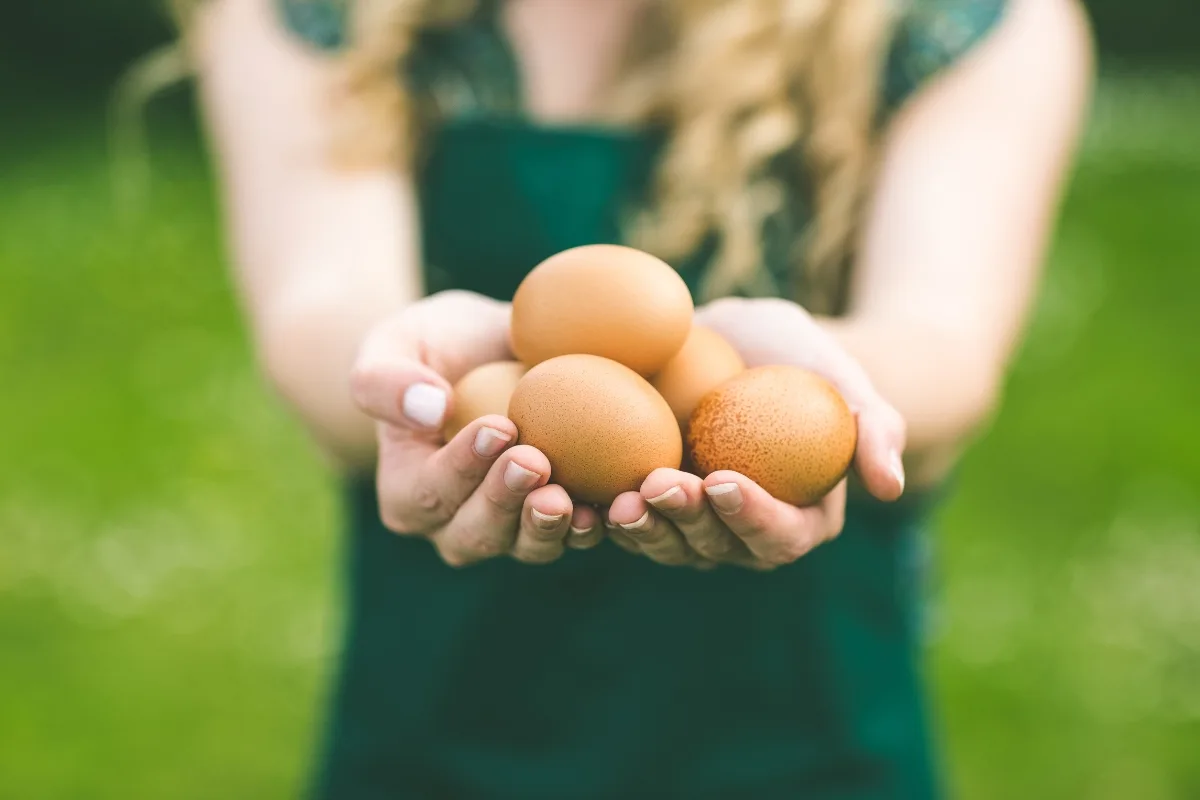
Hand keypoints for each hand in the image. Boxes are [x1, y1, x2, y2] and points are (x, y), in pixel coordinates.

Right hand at [350, 291, 602, 566]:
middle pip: (477, 532)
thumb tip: (430, 409)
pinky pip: (575, 534)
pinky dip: (595, 524)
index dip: (462, 467)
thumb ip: (386, 379)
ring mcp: (511, 530)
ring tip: (570, 497)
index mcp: (407, 494)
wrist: (495, 351)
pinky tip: (614, 502)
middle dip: (505, 502)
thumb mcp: (396, 342)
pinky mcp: (559, 520)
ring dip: (549, 526)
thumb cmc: (436, 344)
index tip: (499, 426)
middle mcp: (455, 526)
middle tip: (535, 461)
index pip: (429, 491)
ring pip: (527, 545)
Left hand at [604, 297, 905, 569]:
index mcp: (799, 518)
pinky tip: (583, 493)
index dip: (751, 517)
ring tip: (621, 497)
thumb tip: (890, 488)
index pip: (779, 535)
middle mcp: (744, 534)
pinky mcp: (650, 508)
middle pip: (716, 549)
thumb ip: (874, 427)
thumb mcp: (841, 374)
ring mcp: (693, 527)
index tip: (722, 479)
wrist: (735, 341)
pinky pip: (630, 522)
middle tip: (660, 484)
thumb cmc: (797, 356)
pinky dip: (606, 514)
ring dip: (643, 528)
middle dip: (687, 524)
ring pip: (668, 545)